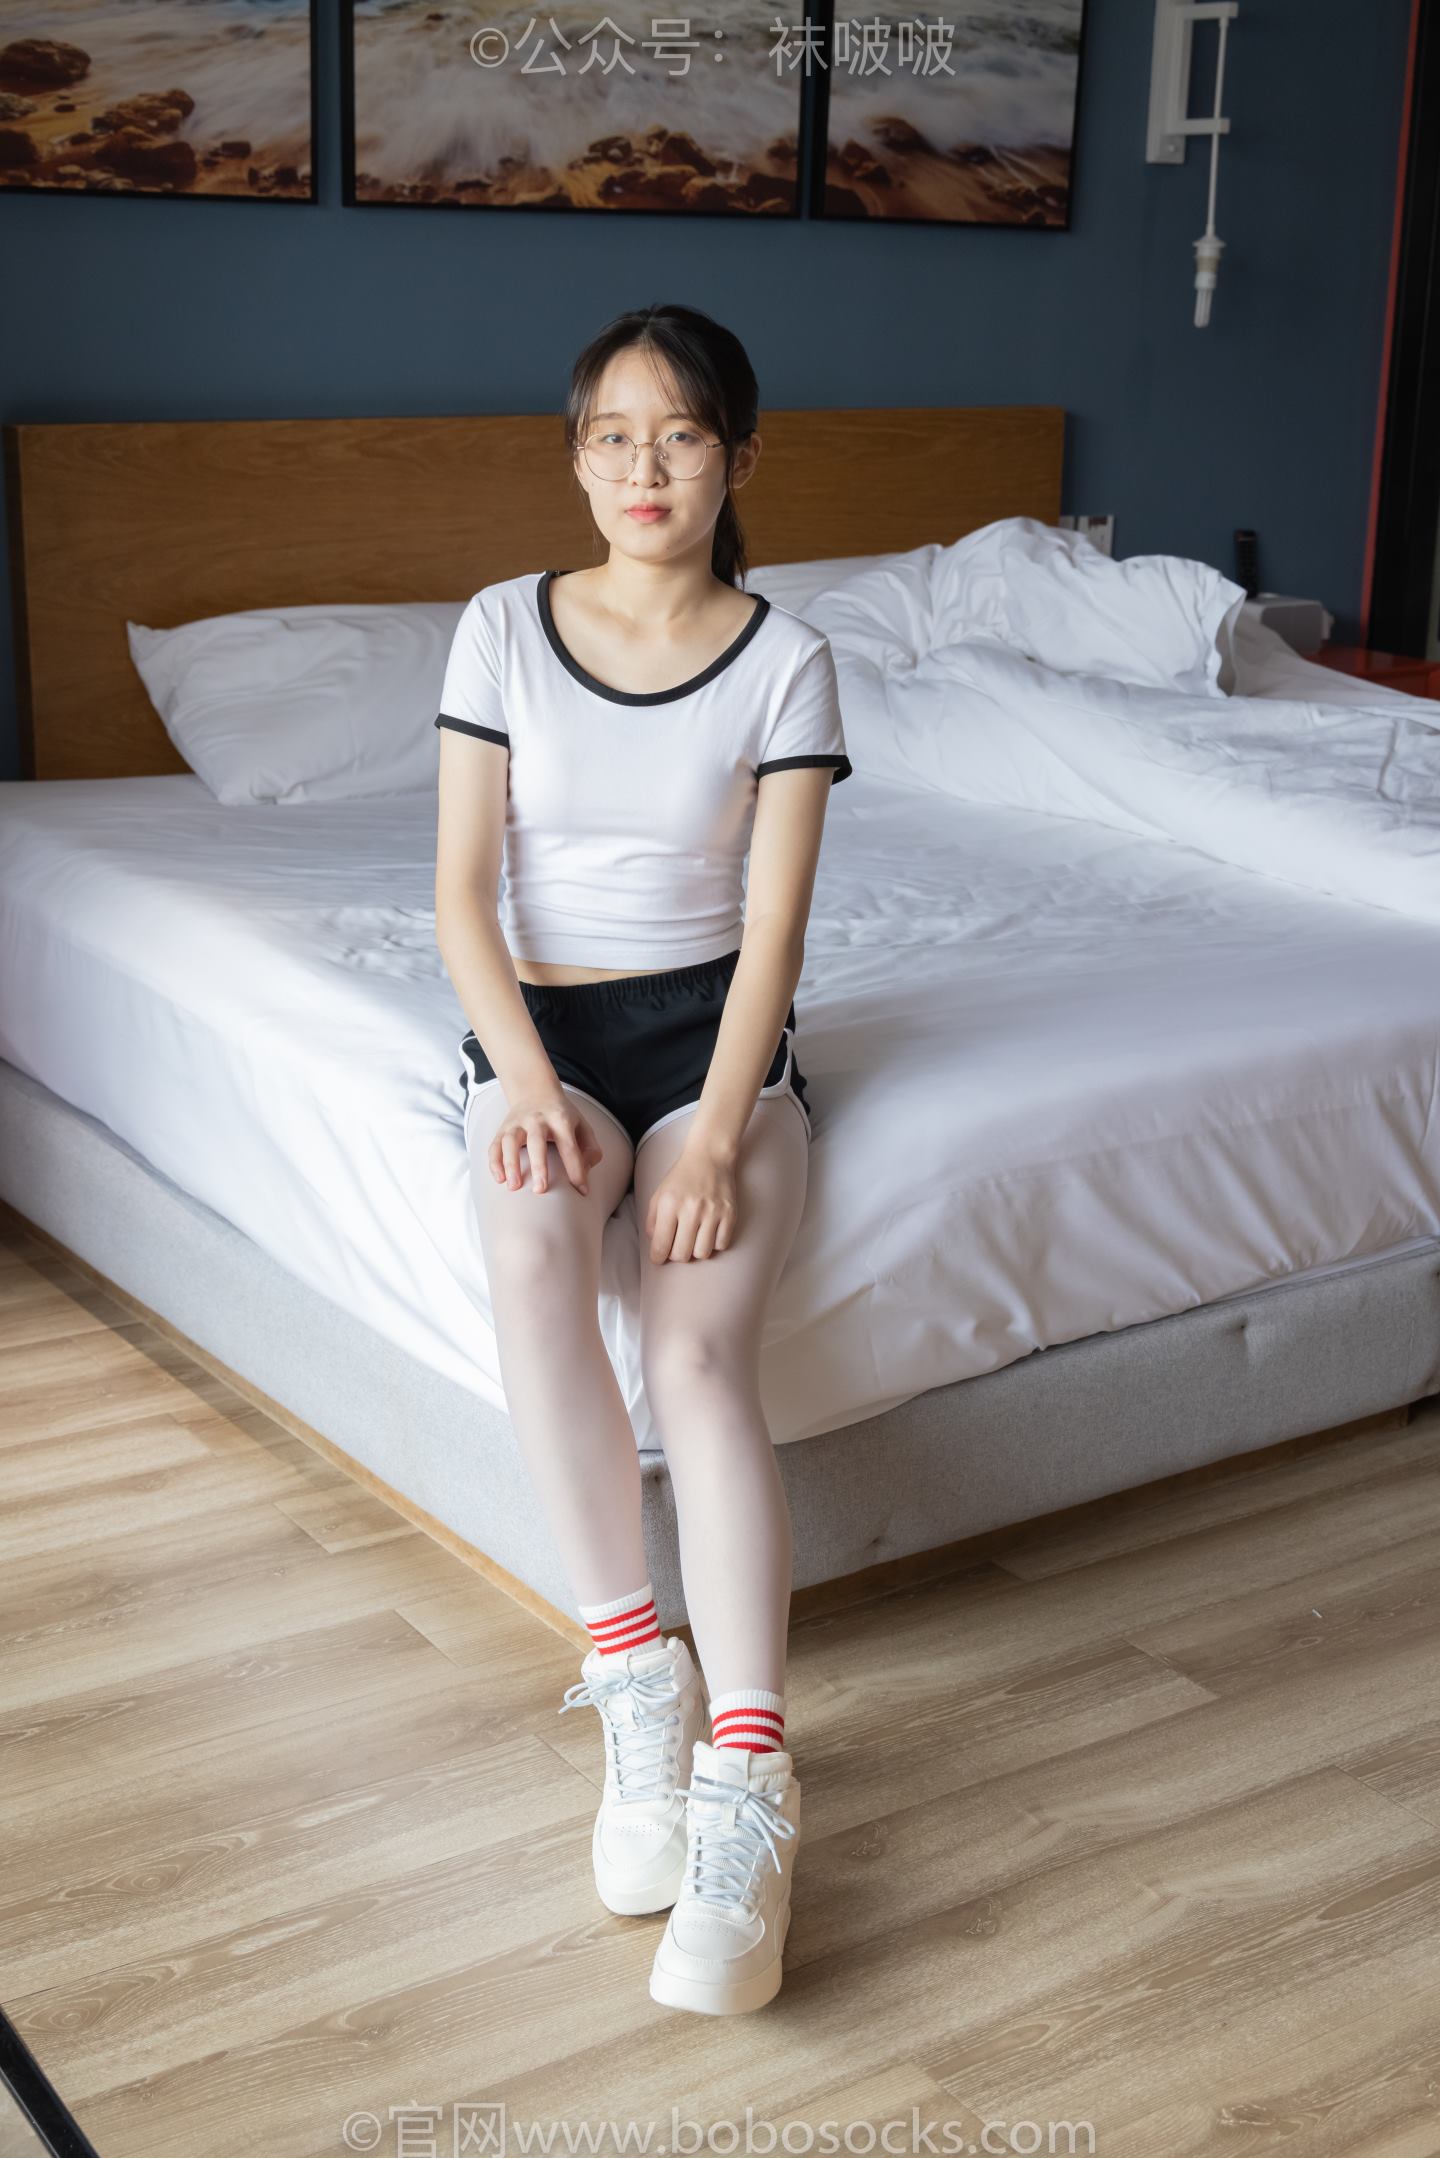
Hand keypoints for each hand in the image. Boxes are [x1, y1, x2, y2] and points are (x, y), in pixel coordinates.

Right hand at [489, 1090, 603, 1195]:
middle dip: (539, 1166)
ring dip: (511, 1164)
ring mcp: (517, 1123)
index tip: (581, 1190)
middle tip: (540, 1190)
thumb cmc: (561, 1115)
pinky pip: (494, 1146)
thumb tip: (585, 1171)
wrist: (536, 1092)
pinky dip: (495, 1162)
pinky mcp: (502, 1129)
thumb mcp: (582, 1126)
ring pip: (510, 1142)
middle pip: (536, 1141)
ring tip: (514, 1187)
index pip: (569, 1146)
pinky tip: (499, 1179)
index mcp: (560, 1119)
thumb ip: (590, 1148)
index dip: (576, 1169)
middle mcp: (537, 1120)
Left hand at [644, 1137, 737, 1263]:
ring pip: (702, 1253)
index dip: (657, 1258)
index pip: (661, 1245)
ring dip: (696, 1250)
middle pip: (682, 1254)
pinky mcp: (730, 1213)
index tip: (658, 1259)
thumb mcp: (659, 1194)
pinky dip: (714, 1244)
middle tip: (677, 1247)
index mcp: (669, 1204)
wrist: (709, 1156)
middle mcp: (691, 1209)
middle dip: (676, 1255)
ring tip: (694, 1239)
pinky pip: (722, 1244)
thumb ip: (653, 1221)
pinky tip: (709, 1233)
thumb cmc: (681, 1178)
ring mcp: (713, 1212)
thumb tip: (657, 1246)